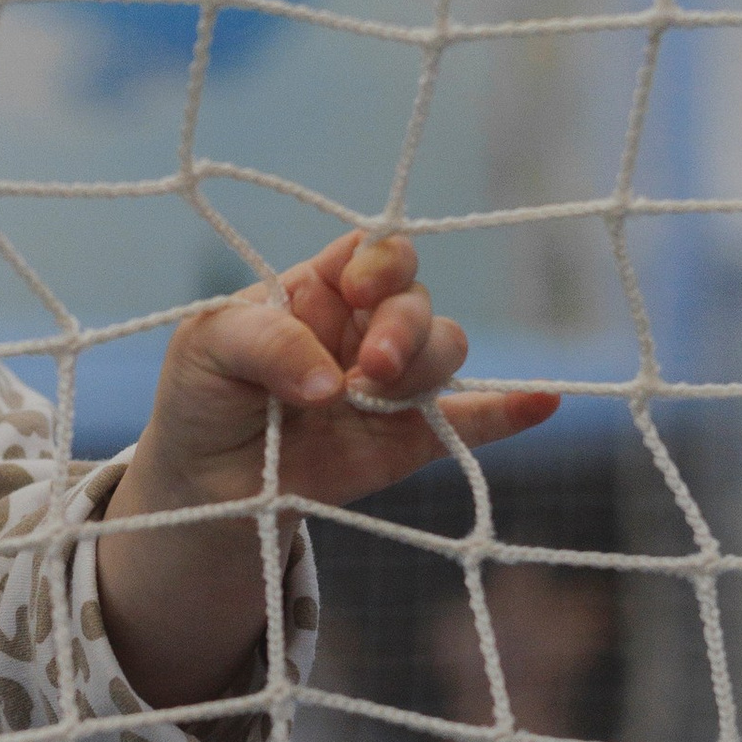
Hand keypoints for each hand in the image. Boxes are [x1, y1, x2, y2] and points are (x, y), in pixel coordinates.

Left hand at [95, 234, 556, 710]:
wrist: (202, 487)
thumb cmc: (201, 396)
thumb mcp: (207, 347)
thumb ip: (267, 343)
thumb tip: (334, 383)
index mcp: (320, 291)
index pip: (375, 254)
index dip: (379, 264)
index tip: (354, 291)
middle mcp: (364, 330)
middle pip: (417, 302)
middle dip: (402, 327)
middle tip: (367, 368)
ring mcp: (390, 387)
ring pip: (446, 352)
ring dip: (424, 368)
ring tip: (373, 398)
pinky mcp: (408, 442)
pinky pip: (473, 422)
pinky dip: (507, 413)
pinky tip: (540, 403)